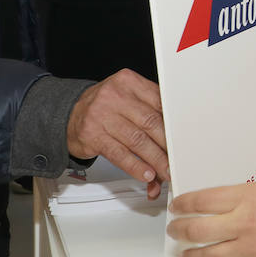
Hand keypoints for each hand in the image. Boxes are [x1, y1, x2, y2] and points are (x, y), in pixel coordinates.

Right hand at [66, 69, 169, 198]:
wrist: (70, 114)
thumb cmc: (105, 107)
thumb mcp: (127, 97)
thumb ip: (149, 109)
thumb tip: (174, 135)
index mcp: (129, 82)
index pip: (159, 103)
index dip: (174, 125)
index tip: (185, 139)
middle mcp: (115, 96)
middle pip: (150, 122)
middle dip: (168, 146)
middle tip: (178, 160)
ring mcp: (102, 115)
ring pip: (137, 140)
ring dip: (155, 160)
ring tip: (165, 172)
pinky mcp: (92, 135)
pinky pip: (119, 154)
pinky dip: (136, 166)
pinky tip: (146, 174)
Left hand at [168, 182, 255, 256]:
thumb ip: (248, 197)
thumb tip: (228, 202)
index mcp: (246, 198)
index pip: (201, 200)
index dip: (184, 204)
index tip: (177, 206)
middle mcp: (242, 224)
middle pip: (197, 230)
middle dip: (180, 230)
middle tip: (174, 230)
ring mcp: (248, 249)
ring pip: (208, 256)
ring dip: (192, 256)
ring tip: (185, 256)